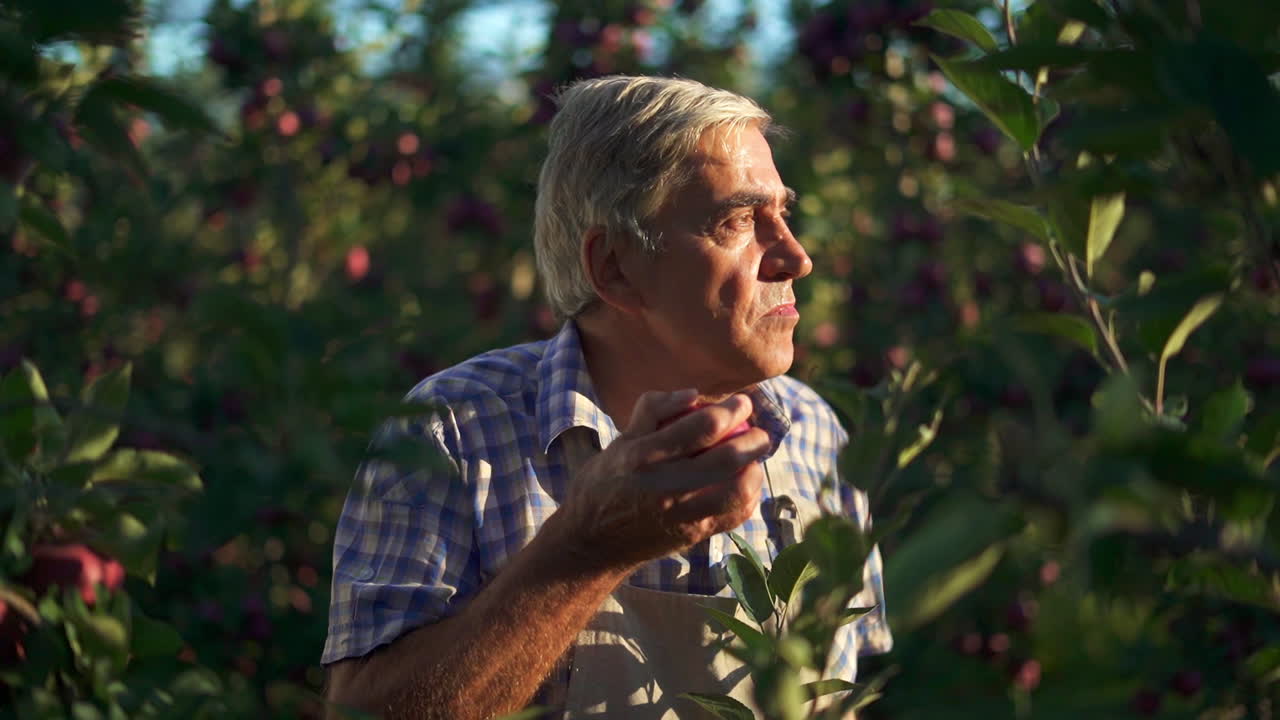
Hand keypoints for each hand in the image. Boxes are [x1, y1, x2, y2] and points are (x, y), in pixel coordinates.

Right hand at [556, 388, 770, 569]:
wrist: (592, 542)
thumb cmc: (607, 481)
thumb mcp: (620, 440)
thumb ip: (653, 410)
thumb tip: (692, 394)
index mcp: (642, 456)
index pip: (701, 428)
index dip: (731, 410)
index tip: (743, 403)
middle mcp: (663, 487)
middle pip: (726, 459)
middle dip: (753, 439)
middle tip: (759, 430)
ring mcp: (680, 516)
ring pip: (736, 491)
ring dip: (754, 469)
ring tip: (754, 457)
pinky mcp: (692, 536)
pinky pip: (733, 516)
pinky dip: (748, 496)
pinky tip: (745, 483)